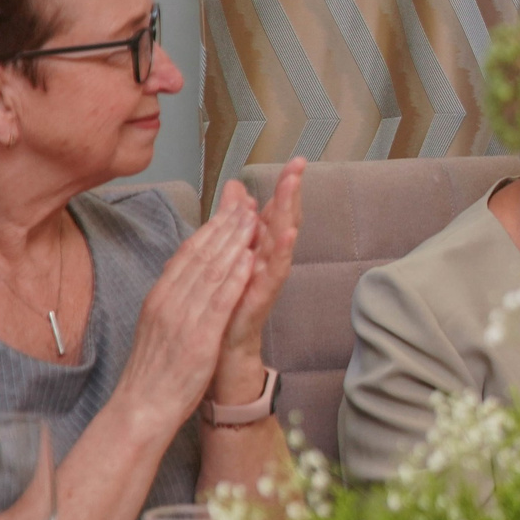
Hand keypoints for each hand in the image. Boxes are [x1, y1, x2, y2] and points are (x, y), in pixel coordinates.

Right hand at [116, 194, 262, 432]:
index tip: (230, 207)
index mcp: (160, 297)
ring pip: (211, 272)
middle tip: (246, 203)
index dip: (211, 228)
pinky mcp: (199, 339)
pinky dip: (235, 278)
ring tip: (253, 220)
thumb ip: (172, 296)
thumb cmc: (154, 368)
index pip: (187, 254)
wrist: (142, 407)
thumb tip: (184, 272)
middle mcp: (169, 302)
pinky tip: (250, 260)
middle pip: (200, 256)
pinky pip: (219, 302)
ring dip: (234, 243)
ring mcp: (183, 319)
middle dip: (225, 227)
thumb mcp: (159, 323)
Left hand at [218, 160, 304, 371]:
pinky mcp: (260, 300)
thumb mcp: (228, 260)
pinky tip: (288, 234)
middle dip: (290, 193)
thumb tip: (237, 190)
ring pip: (280, 242)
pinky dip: (282, 252)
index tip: (296, 161)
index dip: (284, 187)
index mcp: (256, 253)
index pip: (273, 213)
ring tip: (294, 187)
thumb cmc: (226, 310)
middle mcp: (265, 264)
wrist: (220, 357)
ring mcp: (264, 282)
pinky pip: (273, 274)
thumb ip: (234, 224)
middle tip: (299, 165)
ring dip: (288, 213)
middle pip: (282, 221)